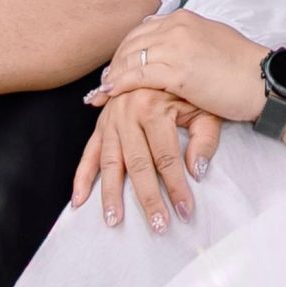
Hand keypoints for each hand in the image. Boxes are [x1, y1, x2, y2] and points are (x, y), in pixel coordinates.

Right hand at [70, 89, 220, 232]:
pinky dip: (82, 177)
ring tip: (114, 221)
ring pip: (110, 163)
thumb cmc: (191, 90)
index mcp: (153, 106)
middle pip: (138, 165)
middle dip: (149, 199)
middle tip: (157, 226)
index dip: (177, 187)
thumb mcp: (205, 108)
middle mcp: (127, 113)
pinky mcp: (101, 124)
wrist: (168, 60)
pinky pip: (89, 152)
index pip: (167, 158)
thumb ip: (204, 140)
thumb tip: (198, 172)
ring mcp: (110, 119)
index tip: (185, 212)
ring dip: (111, 194)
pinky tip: (79, 201)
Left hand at [90, 10, 267, 126]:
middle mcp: (178, 26)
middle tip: (103, 83)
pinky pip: (138, 75)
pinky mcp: (178, 70)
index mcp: (185, 18)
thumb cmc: (243, 69)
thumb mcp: (212, 43)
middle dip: (114, 64)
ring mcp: (177, 46)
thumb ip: (188, 42)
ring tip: (101, 93)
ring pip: (131, 59)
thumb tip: (171, 50)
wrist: (264, 81)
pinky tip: (110, 94)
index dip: (126, 50)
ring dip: (112, 76)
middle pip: (132, 43)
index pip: (143, 30)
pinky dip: (120, 84)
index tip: (116, 67)